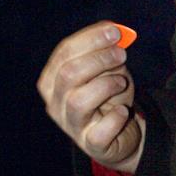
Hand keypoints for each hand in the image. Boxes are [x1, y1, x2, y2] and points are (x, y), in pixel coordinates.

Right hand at [37, 21, 144, 172]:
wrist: (121, 132)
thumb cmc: (109, 95)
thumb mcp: (109, 69)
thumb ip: (109, 50)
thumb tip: (115, 31)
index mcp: (53, 79)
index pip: (64, 53)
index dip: (90, 39)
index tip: (115, 32)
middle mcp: (55, 103)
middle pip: (68, 74)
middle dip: (99, 59)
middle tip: (122, 55)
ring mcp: (71, 126)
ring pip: (78, 100)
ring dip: (105, 85)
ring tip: (121, 83)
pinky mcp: (91, 144)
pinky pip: (98, 132)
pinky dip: (114, 118)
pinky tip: (122, 111)